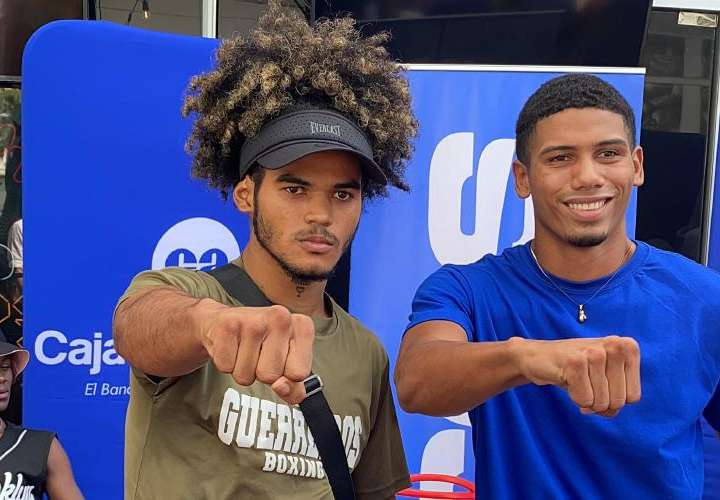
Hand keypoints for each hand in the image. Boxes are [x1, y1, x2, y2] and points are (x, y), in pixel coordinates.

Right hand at [197, 302, 313, 404]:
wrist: (224, 321)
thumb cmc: (261, 342)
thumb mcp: (286, 363)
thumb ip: (294, 386)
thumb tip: (281, 387)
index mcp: (302, 326)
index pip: (299, 374)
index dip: (285, 377)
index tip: (280, 361)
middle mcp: (281, 317)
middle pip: (271, 376)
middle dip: (261, 374)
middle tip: (258, 355)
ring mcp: (254, 320)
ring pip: (246, 375)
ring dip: (242, 370)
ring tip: (243, 350)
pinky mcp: (228, 324)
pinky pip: (226, 367)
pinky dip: (226, 364)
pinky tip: (231, 346)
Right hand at [512, 335, 640, 416]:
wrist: (538, 356)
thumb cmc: (576, 370)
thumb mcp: (605, 380)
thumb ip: (617, 399)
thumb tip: (609, 410)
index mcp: (628, 347)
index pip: (633, 397)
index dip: (613, 399)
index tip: (599, 383)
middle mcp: (615, 346)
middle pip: (619, 401)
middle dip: (599, 402)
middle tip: (585, 384)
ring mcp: (595, 352)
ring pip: (601, 403)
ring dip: (585, 399)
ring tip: (575, 380)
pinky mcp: (575, 361)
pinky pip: (584, 400)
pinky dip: (574, 397)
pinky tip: (567, 379)